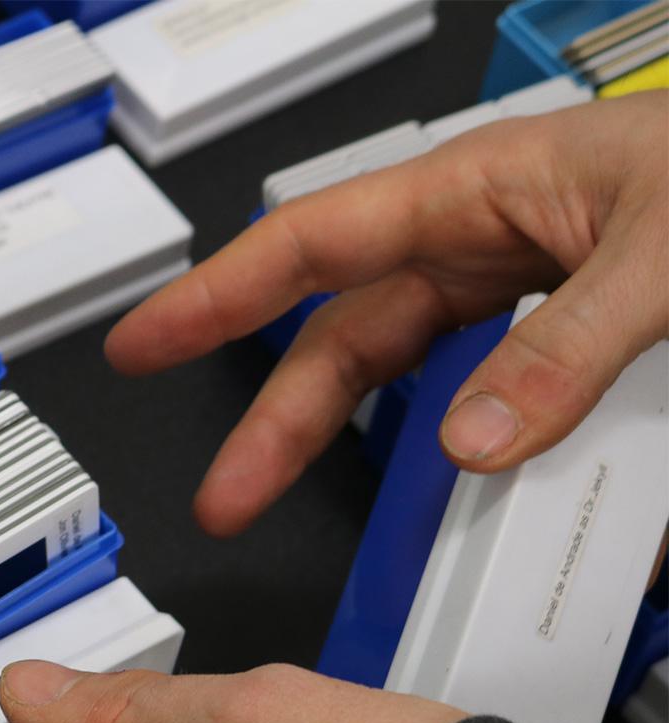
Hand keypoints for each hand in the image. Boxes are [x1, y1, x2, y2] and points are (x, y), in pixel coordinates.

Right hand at [104, 92, 668, 537]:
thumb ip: (571, 348)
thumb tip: (475, 440)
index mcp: (488, 186)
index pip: (315, 244)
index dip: (216, 297)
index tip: (143, 342)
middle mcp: (502, 239)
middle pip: (355, 337)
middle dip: (281, 419)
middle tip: (229, 494)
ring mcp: (543, 290)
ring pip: (428, 381)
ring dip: (384, 453)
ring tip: (368, 524)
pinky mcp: (590, 338)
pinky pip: (519, 405)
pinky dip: (508, 461)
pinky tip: (508, 502)